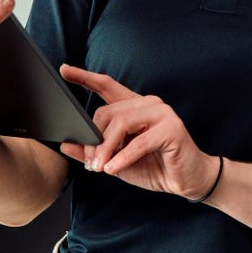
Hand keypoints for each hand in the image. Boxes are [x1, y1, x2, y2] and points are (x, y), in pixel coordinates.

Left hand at [58, 64, 218, 200]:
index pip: (107, 85)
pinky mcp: (172, 129)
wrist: (187, 181)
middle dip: (94, 139)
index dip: (85, 77)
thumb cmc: (154, 167)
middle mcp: (148, 104)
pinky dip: (123, 157)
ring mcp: (162, 113)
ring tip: (100, 167)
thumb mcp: (117, 160)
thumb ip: (94, 151)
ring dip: (106, 148)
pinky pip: (139, 142)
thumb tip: (66, 145)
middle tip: (90, 163)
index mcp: (134, 107)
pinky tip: (113, 169)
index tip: (64, 71)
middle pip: (108, 112)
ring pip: (122, 123)